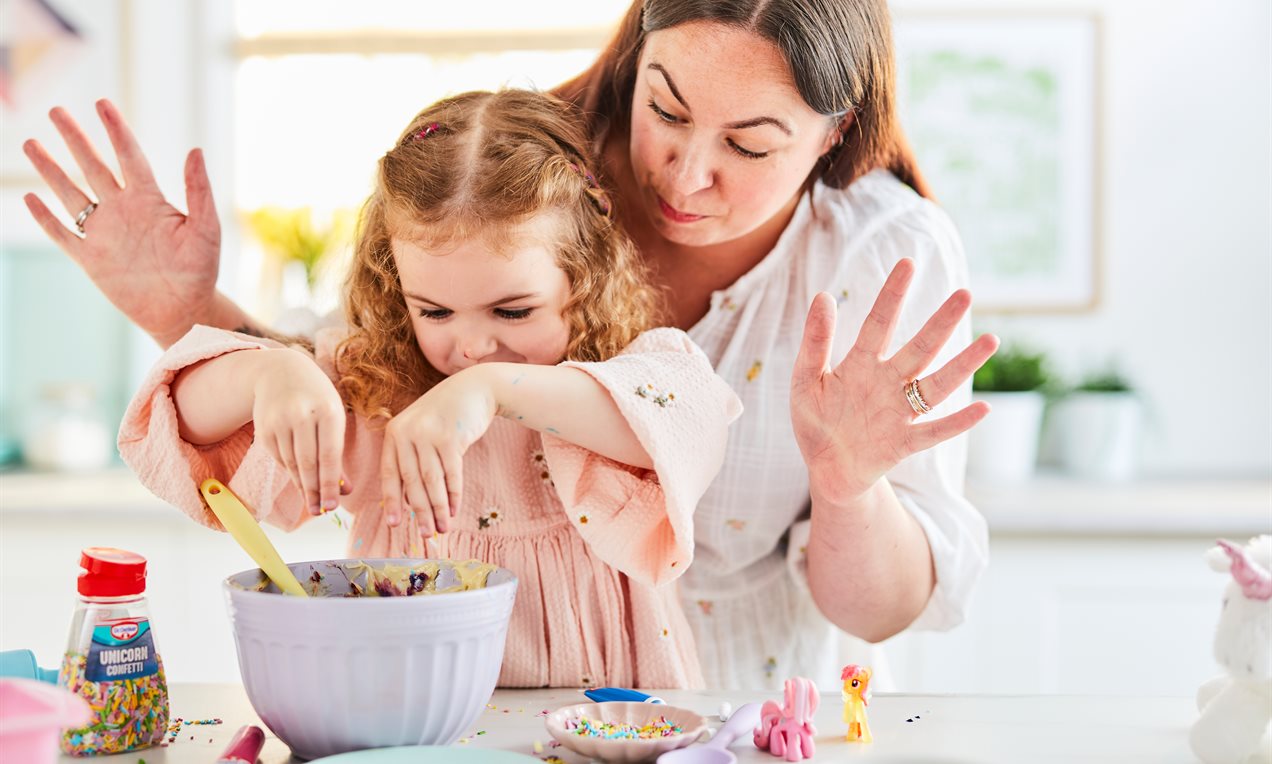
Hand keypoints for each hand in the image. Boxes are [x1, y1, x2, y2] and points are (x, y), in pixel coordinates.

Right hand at [22, 99, 221, 346]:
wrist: (185, 311)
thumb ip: (199, 191)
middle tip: (56, 110)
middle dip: (75, 139)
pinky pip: (63, 234)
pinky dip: (46, 218)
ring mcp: (105, 234)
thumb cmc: (202, 271)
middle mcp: (123, 211)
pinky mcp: (91, 259)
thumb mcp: (206, 229)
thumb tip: (195, 149)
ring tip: (31, 143)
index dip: (115, 130)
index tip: (102, 103)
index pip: (129, 157)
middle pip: (93, 167)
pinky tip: (29, 198)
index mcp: (151, 201)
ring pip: (71, 194)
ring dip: (50, 170)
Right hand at [251, 350, 348, 515]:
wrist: (281, 371)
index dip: (330, 483)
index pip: (329, 455)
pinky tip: (300, 483)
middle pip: (307, 462)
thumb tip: (344, 491)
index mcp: (327, 410)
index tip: (332, 506)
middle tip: (320, 511)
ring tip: (312, 503)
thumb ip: (337, 453)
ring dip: (302, 486)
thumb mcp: (334, 417)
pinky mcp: (263, 429)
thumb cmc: (317, 399)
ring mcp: (279, 421)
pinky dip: (290, 473)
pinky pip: (279, 458)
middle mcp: (301, 415)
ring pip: (291, 463)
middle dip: (315, 491)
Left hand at [379, 367, 497, 537]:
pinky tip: (455, 510)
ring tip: (442, 529)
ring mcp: (429, 434)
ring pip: (432, 481)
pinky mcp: (451, 436)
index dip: (391, 501)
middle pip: (411, 481)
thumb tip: (410, 502)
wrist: (475, 388)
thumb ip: (412, 459)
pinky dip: (454, 495)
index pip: (389, 473)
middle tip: (425, 535)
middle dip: (419, 512)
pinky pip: (452, 473)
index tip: (394, 524)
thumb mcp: (422, 431)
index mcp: (394, 433)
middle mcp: (407, 432)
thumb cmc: (446, 415)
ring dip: (437, 509)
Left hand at [790, 258, 998, 504]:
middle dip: (940, 323)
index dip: (892, 295)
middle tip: (965, 294)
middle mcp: (887, 383)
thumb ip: (815, 343)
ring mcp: (899, 413)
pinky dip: (957, 422)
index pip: (879, 323)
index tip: (908, 263)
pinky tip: (983, 408)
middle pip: (919, 349)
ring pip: (936, 385)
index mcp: (861, 364)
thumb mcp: (805, 381)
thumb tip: (823, 296)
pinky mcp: (902, 444)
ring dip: (962, 365)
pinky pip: (933, 432)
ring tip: (990, 341)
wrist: (825, 469)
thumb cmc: (816, 421)